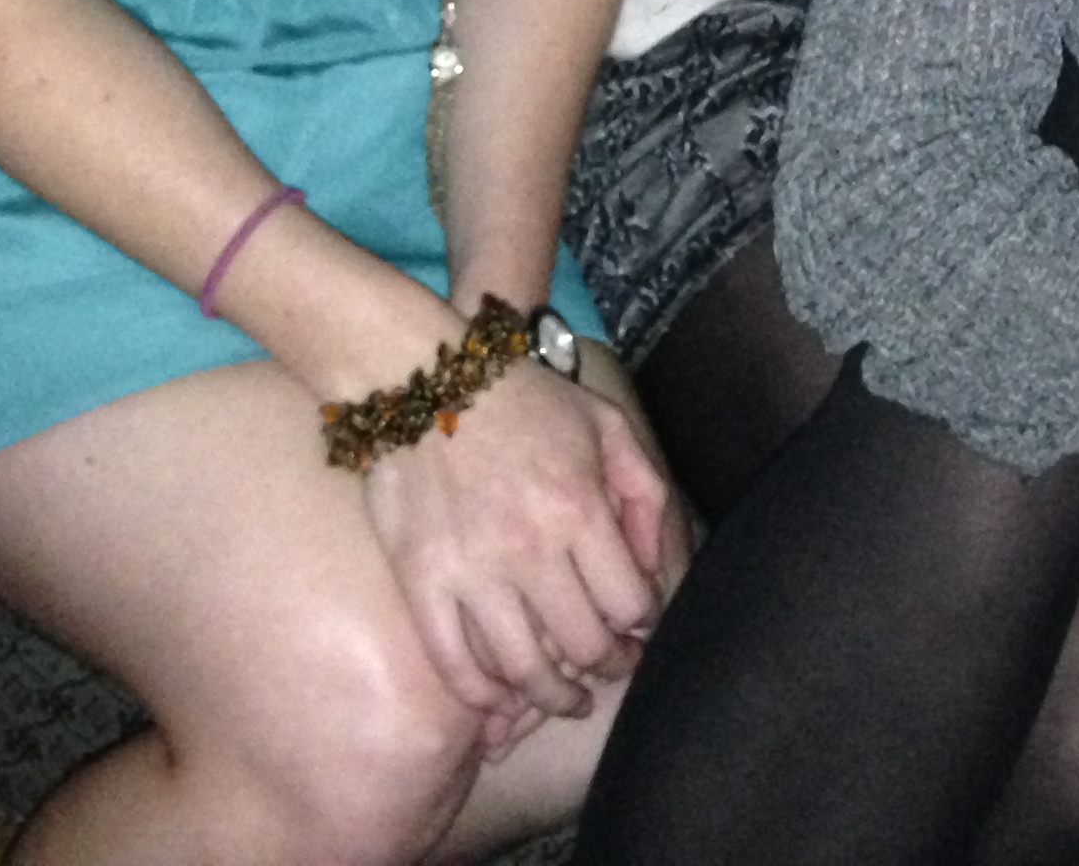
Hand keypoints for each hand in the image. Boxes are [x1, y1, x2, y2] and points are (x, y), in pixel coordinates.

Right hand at [359, 353, 672, 746]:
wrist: (421, 377)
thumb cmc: (524, 401)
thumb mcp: (605, 424)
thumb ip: (644, 493)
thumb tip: (657, 569)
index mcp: (578, 507)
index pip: (629, 603)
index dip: (641, 625)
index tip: (637, 628)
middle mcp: (528, 547)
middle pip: (583, 645)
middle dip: (607, 666)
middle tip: (609, 668)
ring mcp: (470, 570)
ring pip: (522, 669)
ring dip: (552, 697)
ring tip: (565, 698)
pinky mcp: (421, 582)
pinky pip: (453, 663)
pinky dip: (481, 696)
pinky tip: (500, 700)